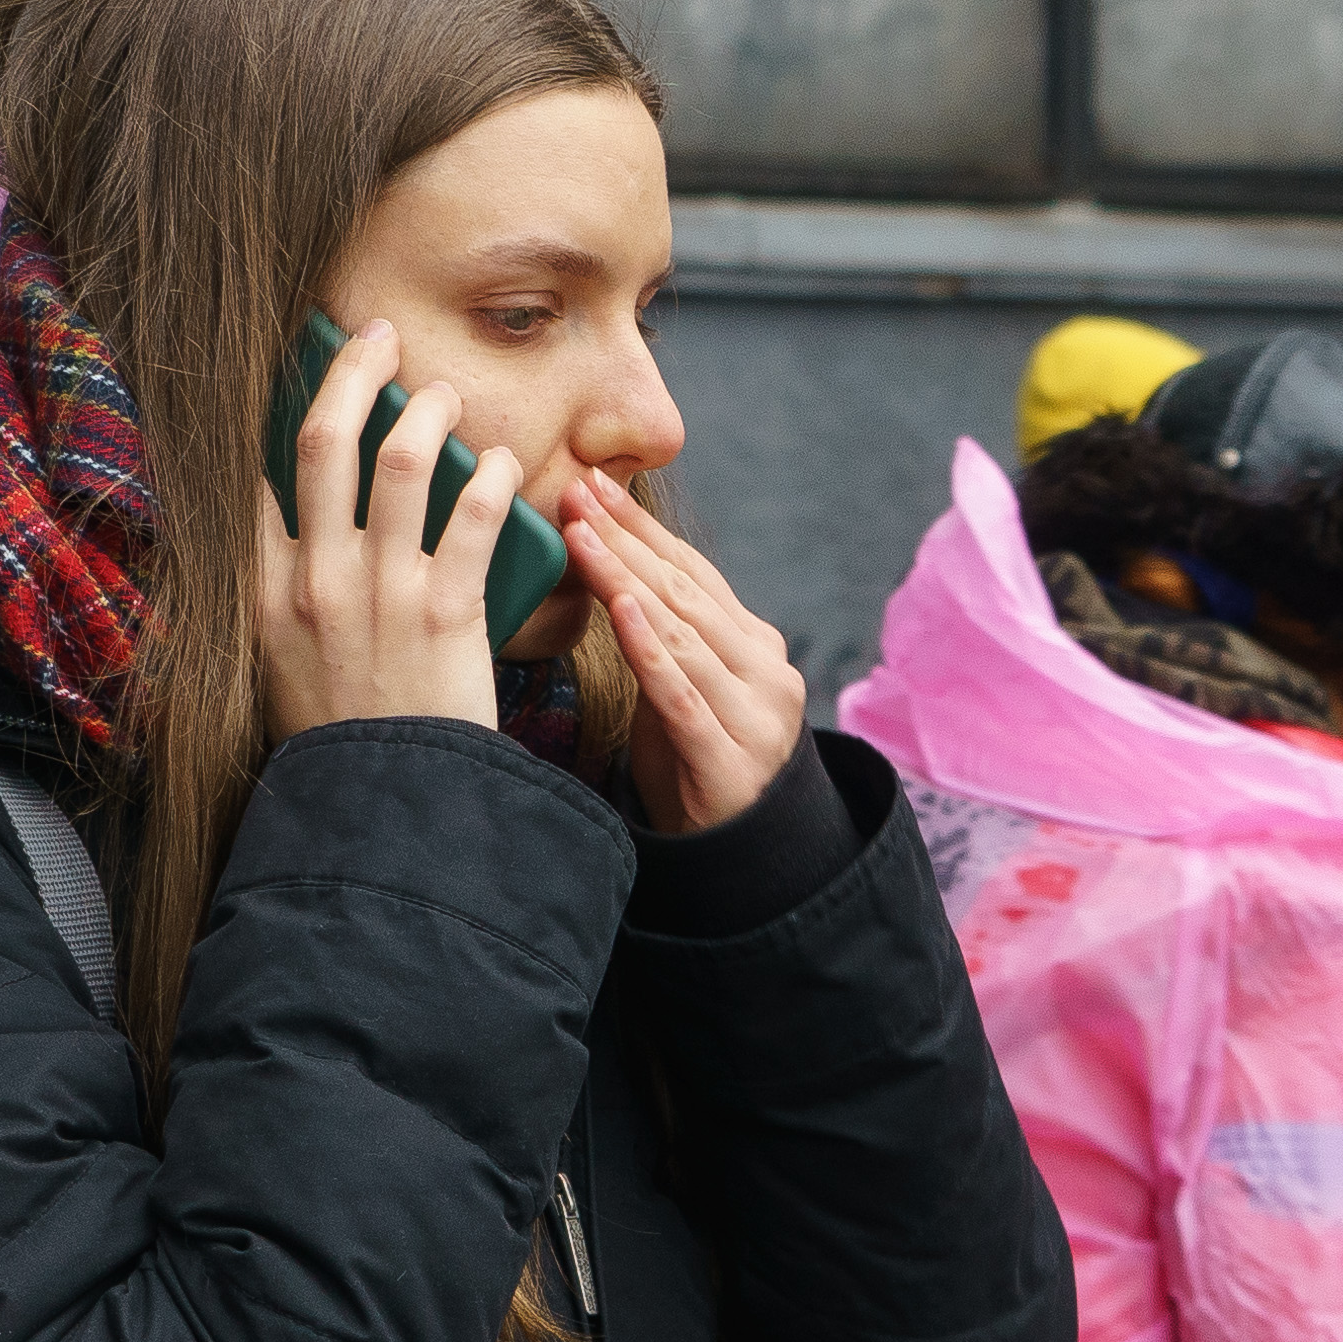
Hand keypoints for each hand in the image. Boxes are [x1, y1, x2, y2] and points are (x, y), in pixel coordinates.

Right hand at [251, 320, 523, 741]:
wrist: (386, 807)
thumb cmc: (340, 738)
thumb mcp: (278, 664)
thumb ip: (280, 594)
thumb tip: (291, 527)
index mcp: (266, 591)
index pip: (262, 473)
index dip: (287, 407)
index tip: (316, 374)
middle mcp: (316, 579)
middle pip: (325, 439)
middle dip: (354, 371)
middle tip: (381, 338)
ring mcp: (381, 592)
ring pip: (404, 460)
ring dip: (431, 411)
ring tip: (447, 397)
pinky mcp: (446, 612)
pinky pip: (478, 515)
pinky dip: (495, 476)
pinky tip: (504, 464)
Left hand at [565, 474, 809, 835]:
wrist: (738, 857)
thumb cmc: (696, 764)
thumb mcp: (680, 688)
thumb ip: (664, 635)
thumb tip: (610, 568)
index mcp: (753, 645)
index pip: (692, 573)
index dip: (641, 528)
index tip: (595, 484)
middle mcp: (764, 669)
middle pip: (685, 592)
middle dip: (626, 539)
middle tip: (578, 491)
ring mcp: (754, 713)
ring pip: (682, 633)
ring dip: (627, 579)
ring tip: (584, 536)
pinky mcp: (730, 759)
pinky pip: (682, 694)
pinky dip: (652, 649)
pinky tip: (624, 610)